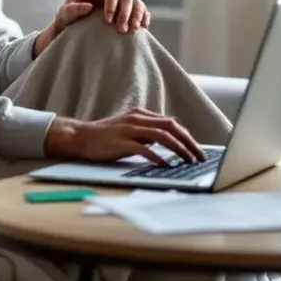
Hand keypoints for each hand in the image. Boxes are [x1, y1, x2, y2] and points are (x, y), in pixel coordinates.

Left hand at [33, 0, 149, 56]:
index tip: (108, 21)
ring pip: (136, 2)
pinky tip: (144, 27)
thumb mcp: (64, 14)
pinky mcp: (127, 10)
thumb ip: (73, 9)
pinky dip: (144, 17)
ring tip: (133, 30)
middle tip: (121, 30)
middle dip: (126, 13)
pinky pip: (141, 10)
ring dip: (137, 16)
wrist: (72, 27)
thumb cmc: (67, 18)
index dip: (112, 5)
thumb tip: (89, 7)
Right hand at [43, 110, 205, 164]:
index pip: (171, 123)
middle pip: (171, 127)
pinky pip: (144, 149)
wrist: (80, 137)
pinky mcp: (121, 143)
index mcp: (141, 115)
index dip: (187, 136)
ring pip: (162, 136)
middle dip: (189, 142)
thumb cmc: (105, 136)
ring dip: (179, 149)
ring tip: (189, 161)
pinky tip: (166, 165)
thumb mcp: (129, 129)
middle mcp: (137, 119)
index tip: (197, 150)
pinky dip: (157, 157)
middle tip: (200, 157)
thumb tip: (168, 139)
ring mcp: (129, 130)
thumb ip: (147, 132)